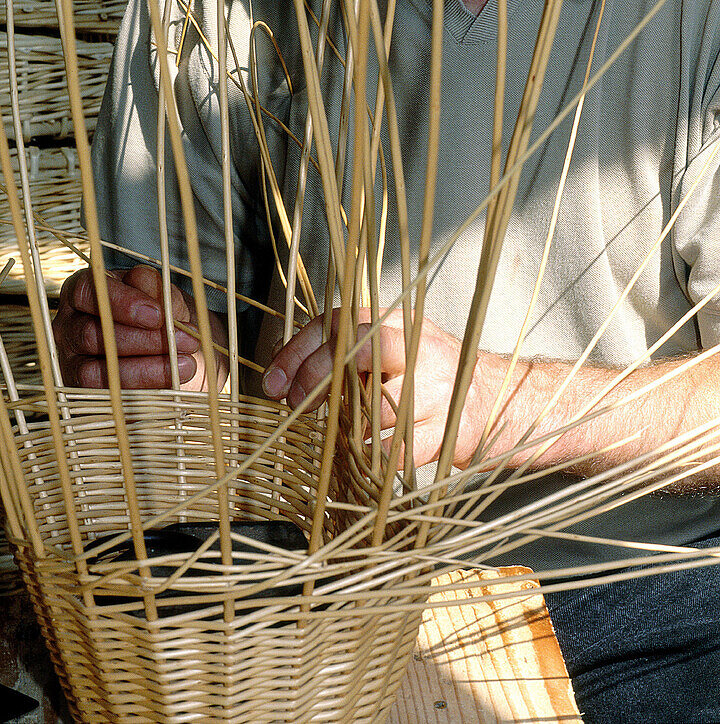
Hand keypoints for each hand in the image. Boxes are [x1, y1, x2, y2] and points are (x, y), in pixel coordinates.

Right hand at [53, 265, 227, 389]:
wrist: (174, 350)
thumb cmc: (161, 314)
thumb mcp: (161, 295)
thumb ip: (152, 288)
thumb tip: (144, 284)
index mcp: (81, 294)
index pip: (86, 291)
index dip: (120, 302)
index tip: (158, 316)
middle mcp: (68, 327)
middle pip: (90, 334)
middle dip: (142, 341)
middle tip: (186, 342)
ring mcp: (71, 363)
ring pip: (94, 372)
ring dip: (144, 371)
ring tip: (186, 365)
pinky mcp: (84, 394)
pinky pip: (106, 398)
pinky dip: (142, 392)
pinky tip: (173, 385)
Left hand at [262, 308, 488, 467]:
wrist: (493, 401)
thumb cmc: (430, 376)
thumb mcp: (392, 350)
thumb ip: (346, 352)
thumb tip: (284, 367)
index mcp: (397, 323)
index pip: (338, 324)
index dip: (298, 352)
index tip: (274, 382)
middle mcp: (417, 348)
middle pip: (358, 350)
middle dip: (317, 377)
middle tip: (296, 404)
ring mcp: (434, 389)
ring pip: (373, 406)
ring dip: (344, 424)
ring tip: (336, 431)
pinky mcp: (445, 431)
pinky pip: (395, 450)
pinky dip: (371, 457)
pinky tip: (362, 457)